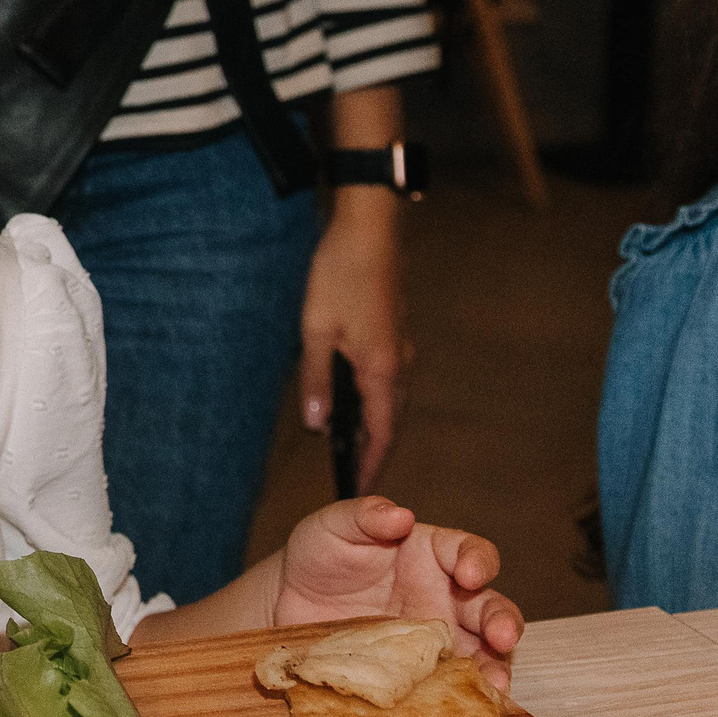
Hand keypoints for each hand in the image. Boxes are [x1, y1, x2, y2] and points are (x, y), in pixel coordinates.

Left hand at [274, 497, 522, 689]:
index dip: (478, 561)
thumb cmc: (319, 556)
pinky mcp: (419, 674)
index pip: (469, 552)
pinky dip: (466, 696)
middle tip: (502, 635)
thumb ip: (364, 515)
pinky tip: (472, 705)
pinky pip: (451, 686)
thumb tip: (400, 515)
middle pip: (489, 606)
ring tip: (496, 681)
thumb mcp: (334, 527)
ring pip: (482, 652)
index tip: (470, 574)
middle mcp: (443, 596)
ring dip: (496, 665)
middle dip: (503, 620)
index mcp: (431, 554)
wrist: (288, 606)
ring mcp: (435, 639)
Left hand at [299, 192, 411, 488]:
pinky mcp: (395, 332)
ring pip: (391, 400)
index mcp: (382, 370)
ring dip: (375, 425)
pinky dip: (375, 400)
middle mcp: (400, 364)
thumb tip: (317, 426)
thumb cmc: (340, 274)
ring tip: (349, 446)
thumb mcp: (316, 330)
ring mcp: (402, 347)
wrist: (370, 227)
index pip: (380, 434)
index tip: (356, 488)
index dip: (369, 464)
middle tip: (350, 474)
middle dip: (373, 450)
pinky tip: (354, 399)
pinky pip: (389, 379)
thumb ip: (316, 380)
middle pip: (390, 421)